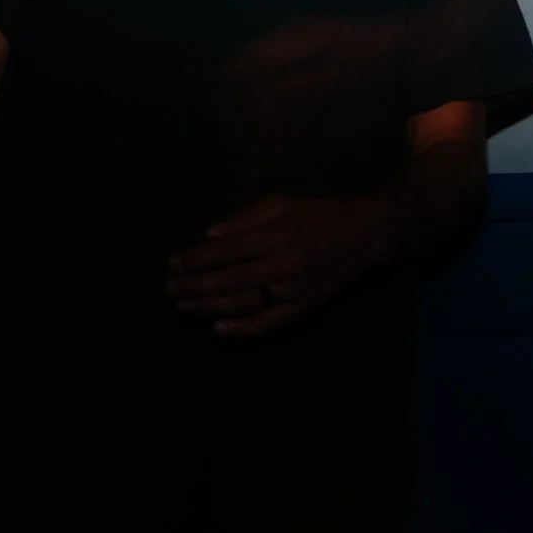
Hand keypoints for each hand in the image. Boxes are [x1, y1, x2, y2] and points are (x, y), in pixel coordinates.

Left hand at [166, 194, 398, 338]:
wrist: (363, 236)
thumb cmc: (319, 215)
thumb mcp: (282, 203)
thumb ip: (245, 219)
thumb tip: (208, 237)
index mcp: (278, 236)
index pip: (226, 251)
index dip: (195, 259)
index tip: (172, 263)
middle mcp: (284, 266)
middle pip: (228, 280)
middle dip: (193, 285)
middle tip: (169, 288)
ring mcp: (292, 291)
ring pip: (242, 304)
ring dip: (207, 306)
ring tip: (183, 304)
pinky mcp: (301, 308)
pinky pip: (266, 323)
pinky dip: (240, 328)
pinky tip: (218, 327)